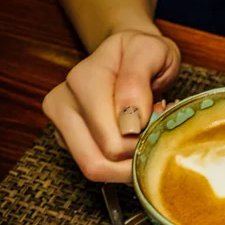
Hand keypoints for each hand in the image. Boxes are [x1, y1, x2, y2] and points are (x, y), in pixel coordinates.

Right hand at [42, 29, 180, 182]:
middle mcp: (63, 105)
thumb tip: (129, 125)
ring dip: (130, 162)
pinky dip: (124, 162)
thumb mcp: (150, 52)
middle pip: (97, 164)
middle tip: (155, 133)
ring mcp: (62, 126)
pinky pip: (100, 169)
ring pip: (97, 171)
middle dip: (135, 159)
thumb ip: (137, 82)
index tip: (161, 119)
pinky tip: (136, 139)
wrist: (132, 53)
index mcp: (82, 83)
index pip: (112, 142)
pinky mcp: (69, 142)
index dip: (143, 143)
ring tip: (146, 135)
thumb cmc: (144, 53)